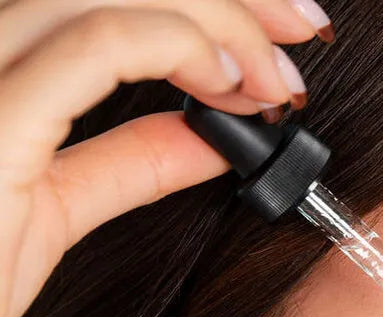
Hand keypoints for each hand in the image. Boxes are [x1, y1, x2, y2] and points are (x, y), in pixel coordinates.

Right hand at [0, 0, 332, 316]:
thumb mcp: (56, 204)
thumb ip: (128, 160)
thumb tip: (212, 136)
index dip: (201, 1)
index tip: (274, 38)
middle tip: (302, 29)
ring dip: (221, 21)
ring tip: (282, 74)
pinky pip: (96, 47)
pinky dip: (178, 50)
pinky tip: (235, 85)